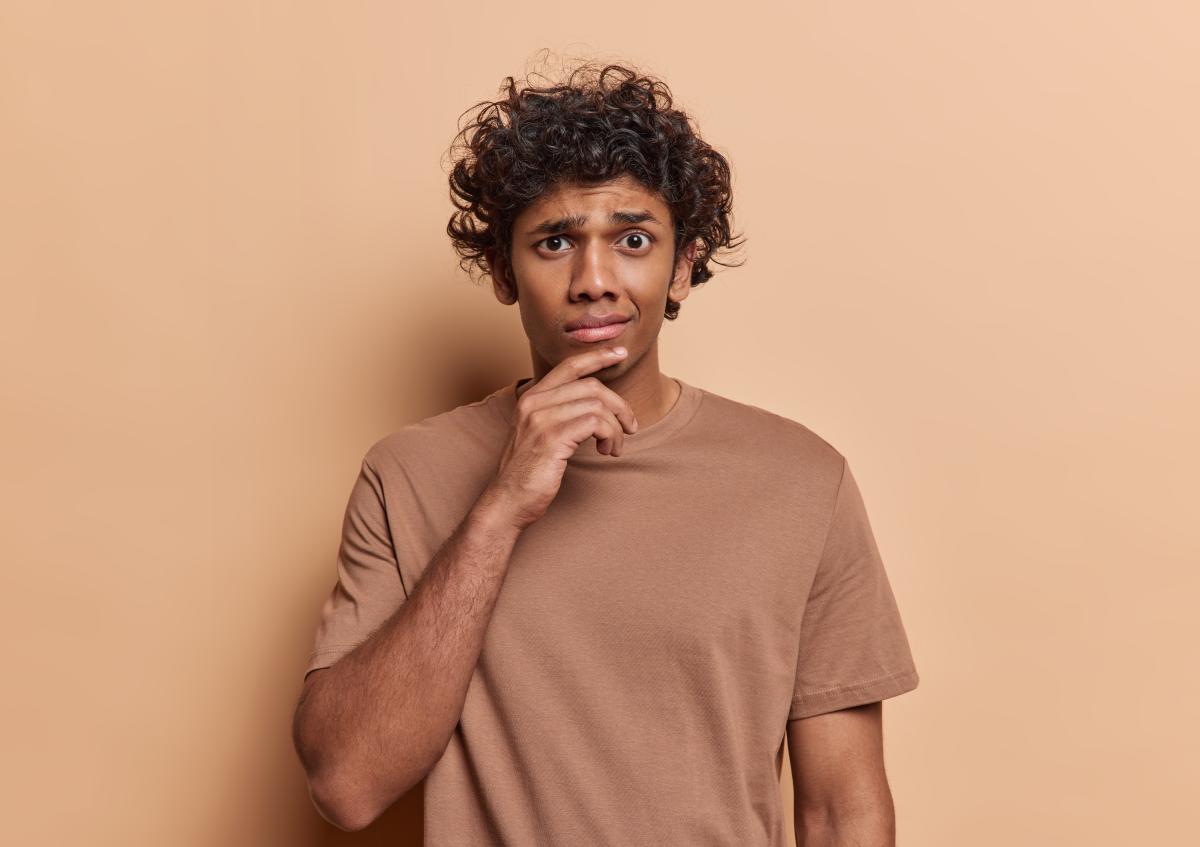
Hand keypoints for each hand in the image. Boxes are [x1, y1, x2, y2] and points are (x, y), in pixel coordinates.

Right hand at [482, 347, 638, 530]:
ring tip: (613, 448)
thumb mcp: (541, 434)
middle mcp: (534, 403)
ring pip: (597, 406)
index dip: (597, 356)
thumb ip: (560, 413)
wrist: (508, 501)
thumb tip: (598, 404)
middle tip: (630, 426)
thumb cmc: (529, 472)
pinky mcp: (552, 438)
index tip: (620, 353)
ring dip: (616, 428)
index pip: (569, 366)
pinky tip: (606, 451)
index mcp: (531, 398)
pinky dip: (610, 436)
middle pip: (592, 387)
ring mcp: (541, 419)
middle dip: (619, 406)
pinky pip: (596, 423)